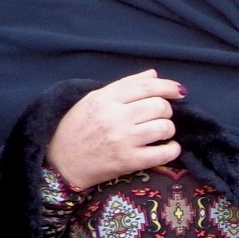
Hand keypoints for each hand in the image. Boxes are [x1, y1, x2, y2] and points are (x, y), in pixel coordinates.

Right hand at [47, 69, 185, 189]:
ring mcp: (122, 140)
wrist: (59, 163)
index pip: (146, 86)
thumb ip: (125, 85)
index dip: (168, 87)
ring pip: (165, 127)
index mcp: (104, 99)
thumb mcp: (93, 100)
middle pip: (159, 106)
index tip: (179, 91)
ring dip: (168, 130)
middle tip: (157, 117)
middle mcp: (114, 117)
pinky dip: (172, 149)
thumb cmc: (76, 128)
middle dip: (165, 111)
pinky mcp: (128, 161)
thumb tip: (153, 74)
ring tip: (158, 133)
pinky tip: (166, 147)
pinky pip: (165, 152)